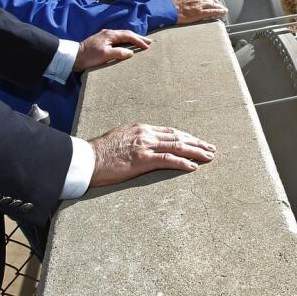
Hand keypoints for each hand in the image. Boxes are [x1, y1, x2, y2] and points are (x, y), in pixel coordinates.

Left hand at [75, 28, 150, 70]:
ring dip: (133, 39)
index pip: (128, 35)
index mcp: (110, 34)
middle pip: (127, 34)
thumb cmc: (89, 57)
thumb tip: (130, 52)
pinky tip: (128, 45)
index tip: (147, 46)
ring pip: (122, 36)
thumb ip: (119, 53)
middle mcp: (108, 33)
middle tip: (149, 42)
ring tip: (141, 43)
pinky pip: (118, 40)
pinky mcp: (102, 41)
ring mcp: (105, 36)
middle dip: (138, 38)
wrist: (74, 57)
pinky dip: (126, 42)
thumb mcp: (105, 55)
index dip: (139, 41)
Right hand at [88, 123, 215, 186]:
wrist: (86, 159)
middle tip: (210, 149)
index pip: (170, 131)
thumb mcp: (120, 139)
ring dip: (196, 152)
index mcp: (141, 129)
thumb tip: (145, 145)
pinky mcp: (142, 160)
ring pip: (177, 146)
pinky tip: (193, 166)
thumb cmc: (99, 153)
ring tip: (209, 157)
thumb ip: (135, 140)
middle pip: (178, 137)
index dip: (187, 136)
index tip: (197, 141)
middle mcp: (146, 134)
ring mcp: (144, 146)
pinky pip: (167, 160)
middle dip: (197, 143)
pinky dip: (182, 162)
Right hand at [167, 0, 227, 24]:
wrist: (167, 8)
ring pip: (213, 5)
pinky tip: (223, 12)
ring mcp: (199, 5)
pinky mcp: (200, 12)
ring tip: (224, 10)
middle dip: (216, 3)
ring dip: (219, 8)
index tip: (212, 1)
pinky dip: (219, 12)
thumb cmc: (169, 3)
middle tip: (220, 6)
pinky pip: (212, 12)